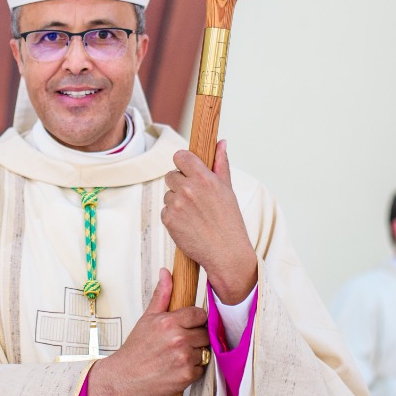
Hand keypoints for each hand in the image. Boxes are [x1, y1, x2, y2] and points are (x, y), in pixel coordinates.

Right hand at [86, 269, 210, 395]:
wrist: (124, 377)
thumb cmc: (135, 349)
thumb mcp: (147, 318)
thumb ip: (162, 295)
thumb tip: (166, 273)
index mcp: (169, 322)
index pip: (199, 314)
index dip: (194, 320)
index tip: (187, 326)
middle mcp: (179, 339)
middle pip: (205, 333)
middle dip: (195, 337)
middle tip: (180, 343)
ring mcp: (184, 358)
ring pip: (205, 351)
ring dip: (196, 353)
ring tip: (177, 356)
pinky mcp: (187, 376)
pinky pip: (202, 368)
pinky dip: (193, 369)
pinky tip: (178, 368)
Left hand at [161, 140, 255, 303]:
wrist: (226, 253)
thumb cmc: (230, 221)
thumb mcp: (228, 190)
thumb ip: (221, 164)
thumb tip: (221, 142)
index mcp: (204, 178)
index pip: (180, 156)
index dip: (183, 162)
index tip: (188, 169)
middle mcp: (188, 189)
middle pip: (171, 175)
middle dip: (180, 184)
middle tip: (195, 198)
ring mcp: (176, 205)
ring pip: (168, 194)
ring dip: (177, 201)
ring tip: (195, 215)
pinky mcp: (168, 220)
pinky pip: (165, 211)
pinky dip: (173, 217)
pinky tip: (188, 224)